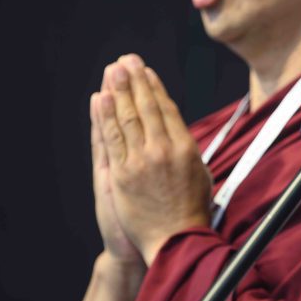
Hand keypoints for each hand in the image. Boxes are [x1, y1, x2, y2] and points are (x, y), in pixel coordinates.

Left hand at [96, 54, 211, 264]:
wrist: (176, 240)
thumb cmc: (191, 210)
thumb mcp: (200, 173)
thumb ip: (186, 149)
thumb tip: (177, 130)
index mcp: (185, 147)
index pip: (167, 109)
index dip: (154, 87)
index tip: (146, 71)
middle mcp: (163, 150)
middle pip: (146, 107)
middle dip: (135, 81)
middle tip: (127, 60)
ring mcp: (140, 161)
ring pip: (127, 118)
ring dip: (118, 91)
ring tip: (113, 71)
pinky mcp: (121, 175)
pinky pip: (111, 139)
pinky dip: (104, 117)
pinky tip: (100, 99)